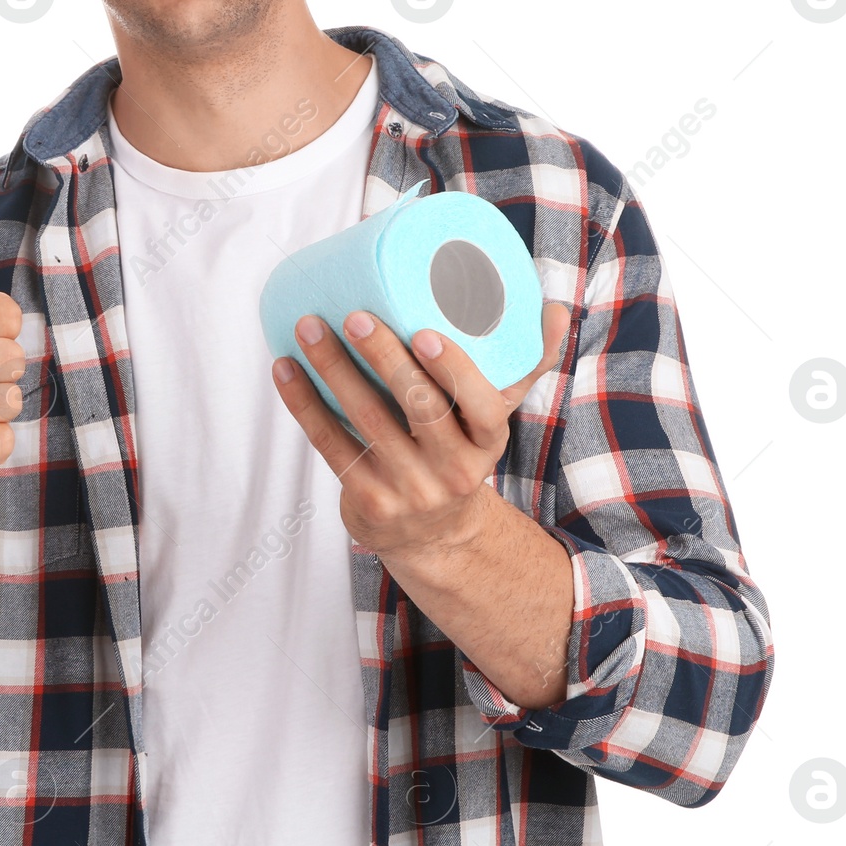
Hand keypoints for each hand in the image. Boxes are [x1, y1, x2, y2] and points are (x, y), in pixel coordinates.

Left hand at [271, 303, 569, 558]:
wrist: (435, 536)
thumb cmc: (461, 451)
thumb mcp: (496, 417)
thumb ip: (526, 362)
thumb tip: (560, 308)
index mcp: (489, 440)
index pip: (483, 407)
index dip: (454, 372)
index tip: (425, 334)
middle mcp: (453, 469)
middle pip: (419, 408)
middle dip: (385, 357)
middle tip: (355, 315)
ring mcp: (408, 488)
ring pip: (368, 421)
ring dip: (333, 369)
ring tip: (309, 326)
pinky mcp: (367, 498)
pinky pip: (331, 444)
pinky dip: (304, 403)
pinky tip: (285, 368)